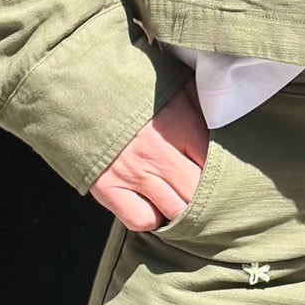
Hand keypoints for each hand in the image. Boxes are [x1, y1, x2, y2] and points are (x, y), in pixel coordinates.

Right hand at [89, 77, 210, 230]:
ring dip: (183, 210)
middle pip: (199, 192)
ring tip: (182, 199)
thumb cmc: (131, 85)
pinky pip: (141, 220)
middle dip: (207, 195)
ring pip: (175, 211)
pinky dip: (152, 218)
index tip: (225, 172)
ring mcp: (132, 174)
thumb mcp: (173, 83)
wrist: (77, 88)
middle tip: (207, 191)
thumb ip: (201, 102)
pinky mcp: (108, 188)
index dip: (224, 170)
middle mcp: (158, 154)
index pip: (215, 162)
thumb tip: (227, 113)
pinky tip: (154, 204)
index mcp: (178, 124)